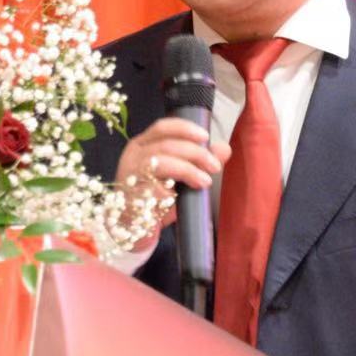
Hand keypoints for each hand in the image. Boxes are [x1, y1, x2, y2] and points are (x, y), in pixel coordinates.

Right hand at [114, 118, 230, 240]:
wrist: (131, 228)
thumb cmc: (156, 198)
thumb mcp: (179, 177)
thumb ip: (199, 161)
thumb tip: (224, 148)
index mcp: (142, 145)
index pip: (162, 128)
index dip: (184, 129)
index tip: (205, 136)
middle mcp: (133, 157)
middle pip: (167, 145)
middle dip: (195, 153)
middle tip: (214, 166)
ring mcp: (131, 176)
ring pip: (161, 162)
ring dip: (188, 170)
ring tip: (204, 181)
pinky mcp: (132, 196)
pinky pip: (156, 190)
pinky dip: (173, 193)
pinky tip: (181, 199)